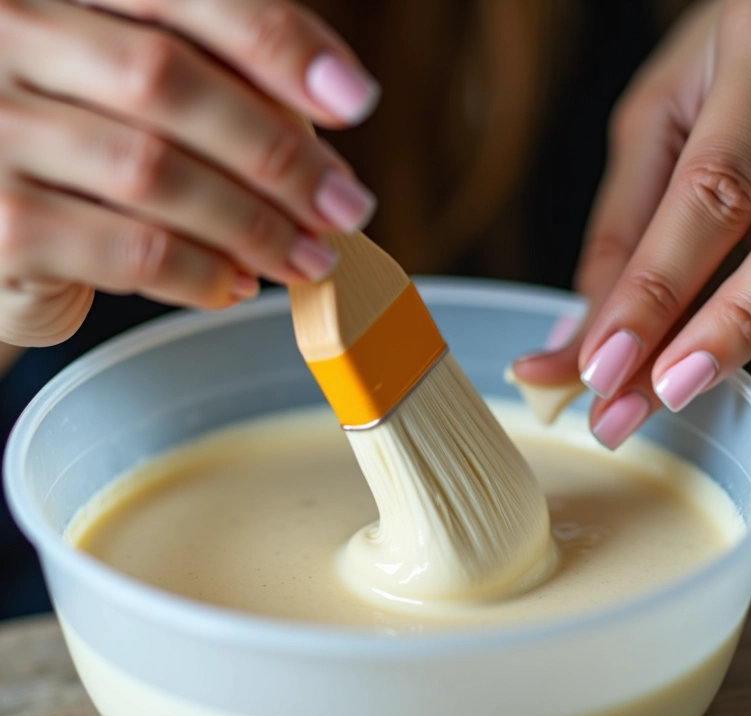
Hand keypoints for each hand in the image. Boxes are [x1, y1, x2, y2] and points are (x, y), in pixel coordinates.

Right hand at [0, 0, 378, 347]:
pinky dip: (203, 274)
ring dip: (255, 225)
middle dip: (279, 154)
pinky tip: (236, 283)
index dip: (275, 42)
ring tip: (309, 257)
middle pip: (167, 81)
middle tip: (345, 206)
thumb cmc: (74, 160)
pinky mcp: (1, 225)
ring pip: (154, 172)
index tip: (355, 99)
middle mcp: (8, 38)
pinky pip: (131, 251)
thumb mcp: (129, 101)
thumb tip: (319, 146)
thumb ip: (210, 94)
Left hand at [515, 0, 750, 447]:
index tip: (594, 368)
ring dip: (729, 342)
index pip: (705, 197)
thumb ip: (626, 216)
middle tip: (620, 413)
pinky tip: (708, 355)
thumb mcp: (659, 116)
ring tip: (665, 396)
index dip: (650, 293)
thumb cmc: (726, 55)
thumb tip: (582, 325)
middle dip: (689, 338)